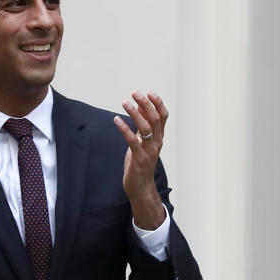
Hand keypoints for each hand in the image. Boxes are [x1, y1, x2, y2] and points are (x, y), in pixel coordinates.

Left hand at [113, 90, 168, 229]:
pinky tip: (116, 119)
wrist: (141, 187)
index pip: (163, 116)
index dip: (158, 103)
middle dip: (145, 103)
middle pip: (155, 118)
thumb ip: (143, 126)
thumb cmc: (140, 163)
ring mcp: (149, 151)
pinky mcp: (139, 158)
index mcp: (159, 137)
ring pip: (145, 127)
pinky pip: (132, 141)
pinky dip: (124, 128)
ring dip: (135, 113)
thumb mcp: (143, 142)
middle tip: (135, 92)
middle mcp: (157, 142)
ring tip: (125, 102)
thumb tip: (141, 106)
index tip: (149, 92)